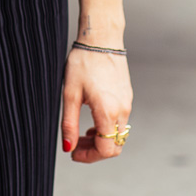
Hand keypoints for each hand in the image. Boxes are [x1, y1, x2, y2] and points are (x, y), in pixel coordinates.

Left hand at [61, 47, 131, 162]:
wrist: (101, 39)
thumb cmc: (83, 63)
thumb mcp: (70, 94)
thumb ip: (69, 124)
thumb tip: (68, 147)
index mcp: (107, 111)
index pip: (105, 150)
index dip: (88, 157)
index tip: (73, 153)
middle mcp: (122, 110)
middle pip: (114, 146)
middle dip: (94, 151)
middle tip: (76, 145)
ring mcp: (127, 103)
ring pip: (118, 134)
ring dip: (101, 140)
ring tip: (82, 133)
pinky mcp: (127, 97)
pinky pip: (121, 122)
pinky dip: (107, 128)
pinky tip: (93, 119)